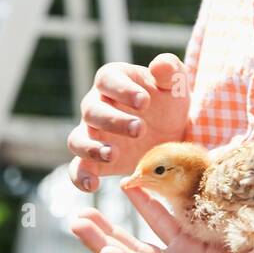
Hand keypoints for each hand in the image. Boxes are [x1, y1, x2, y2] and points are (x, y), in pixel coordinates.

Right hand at [67, 53, 189, 192]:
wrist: (172, 134)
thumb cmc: (169, 102)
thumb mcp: (175, 85)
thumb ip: (170, 70)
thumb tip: (159, 65)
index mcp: (114, 80)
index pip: (107, 79)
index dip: (122, 89)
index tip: (144, 102)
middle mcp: (96, 105)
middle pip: (91, 110)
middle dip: (114, 120)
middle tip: (140, 130)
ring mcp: (92, 134)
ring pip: (77, 139)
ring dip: (92, 148)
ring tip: (114, 155)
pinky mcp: (94, 160)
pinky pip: (78, 169)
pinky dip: (80, 178)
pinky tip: (94, 186)